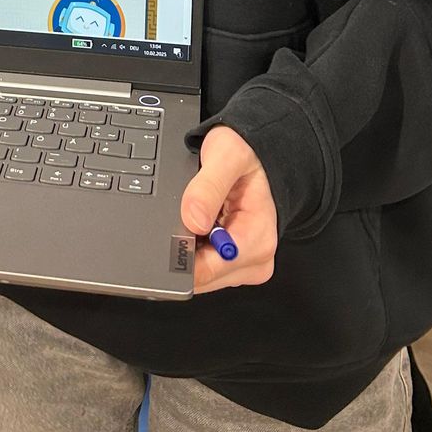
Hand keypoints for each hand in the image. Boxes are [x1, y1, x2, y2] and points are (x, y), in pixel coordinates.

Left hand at [180, 125, 277, 293]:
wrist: (259, 156)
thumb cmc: (249, 154)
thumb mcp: (227, 155)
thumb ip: (207, 187)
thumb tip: (193, 220)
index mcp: (258, 240)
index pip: (207, 271)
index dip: (179, 253)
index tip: (171, 230)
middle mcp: (256, 260)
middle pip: (200, 277)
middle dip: (184, 248)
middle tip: (189, 212)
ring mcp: (244, 264)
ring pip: (199, 274)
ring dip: (189, 246)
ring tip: (199, 214)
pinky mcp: (234, 263)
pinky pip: (202, 266)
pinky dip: (194, 247)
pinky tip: (200, 224)